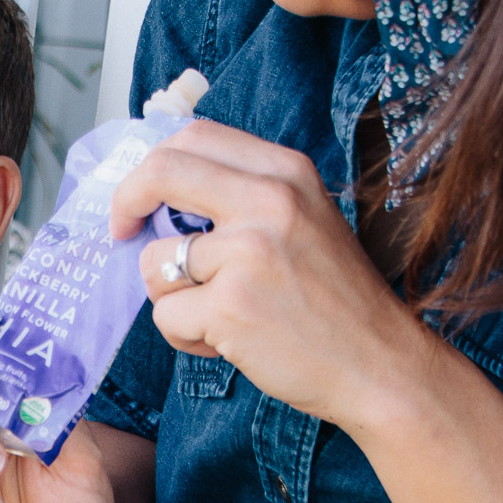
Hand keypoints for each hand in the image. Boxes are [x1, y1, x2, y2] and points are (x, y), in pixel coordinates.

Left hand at [112, 120, 428, 428]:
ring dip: (169, 295)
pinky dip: (185, 337)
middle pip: (161, 172)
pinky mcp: (231, 305)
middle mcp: (270, 201)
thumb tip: (160, 189)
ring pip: (154, 259)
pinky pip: (166, 314)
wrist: (381, 366)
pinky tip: (227, 344)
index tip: (141, 195)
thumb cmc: (336, 301)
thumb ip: (244, 196)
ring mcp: (249, 252)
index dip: (152, 163)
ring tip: (215, 316)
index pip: (195, 137)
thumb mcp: (304, 220)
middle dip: (125, 202)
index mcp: (287, 172)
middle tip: (121, 232)